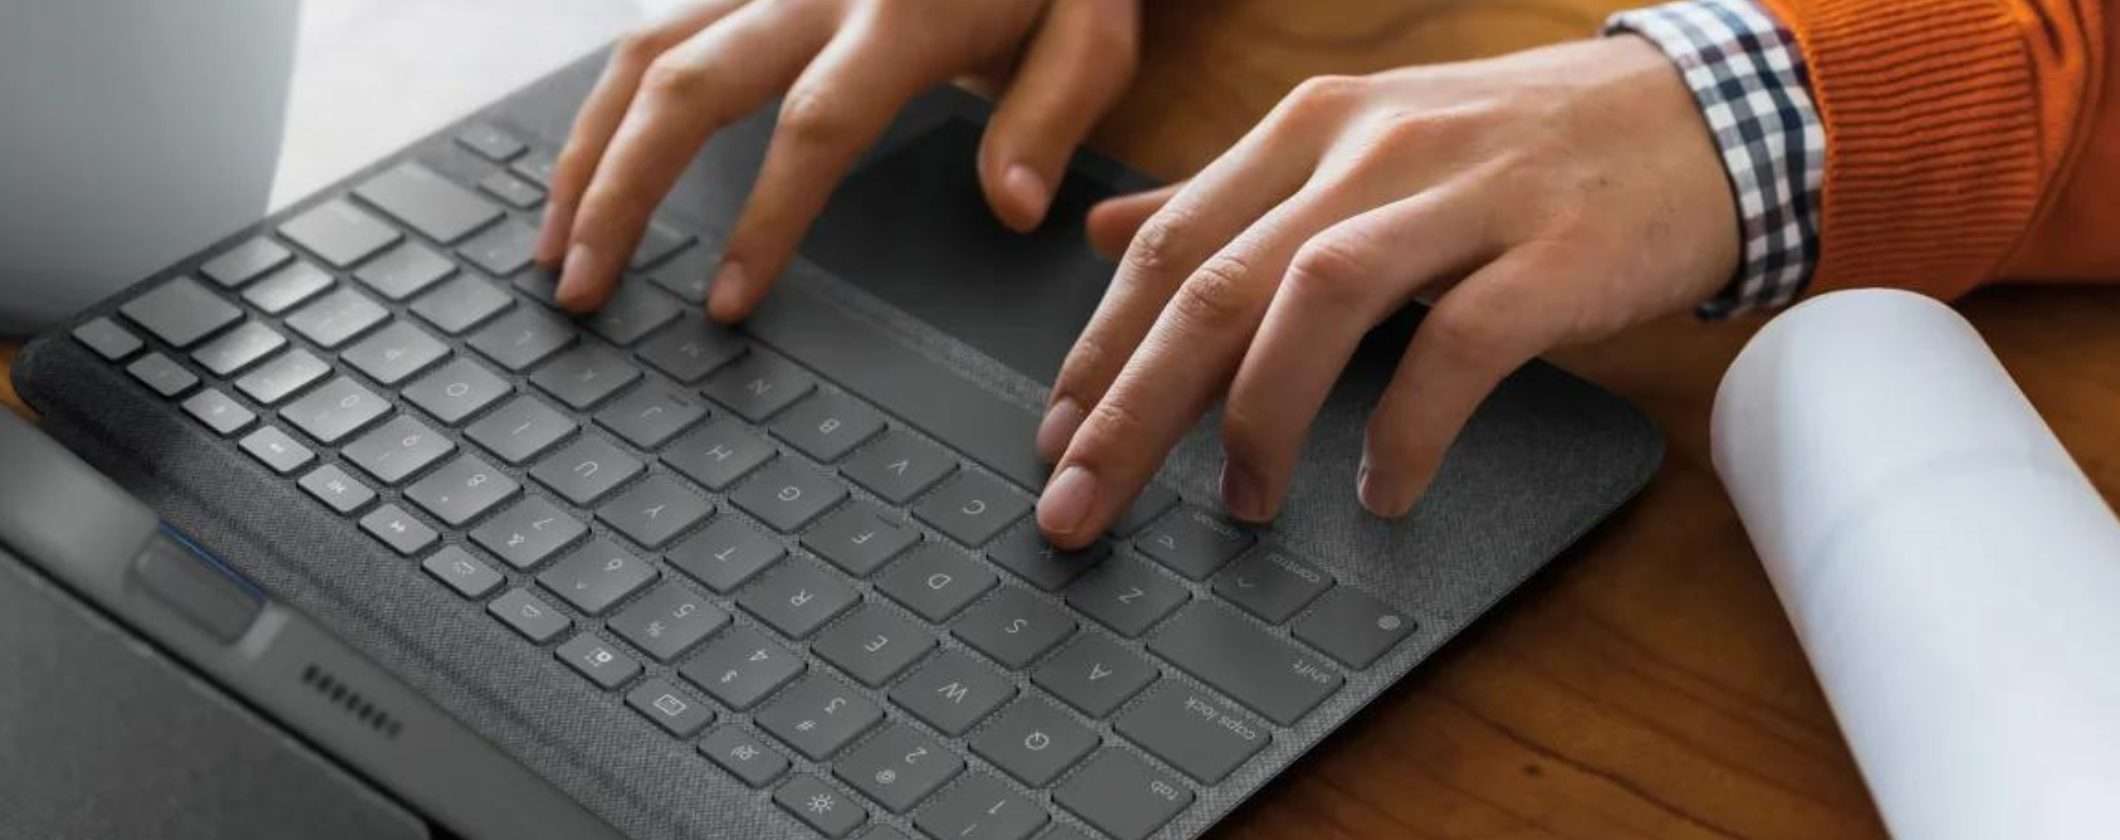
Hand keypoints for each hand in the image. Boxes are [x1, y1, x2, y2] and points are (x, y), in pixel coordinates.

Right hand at [538, 0, 1139, 319]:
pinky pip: (653, 31)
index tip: (724, 305)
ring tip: (555, 247)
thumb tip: (1013, 208)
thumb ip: (1051, 116)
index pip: (815, 125)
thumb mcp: (1089, 32)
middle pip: (688, 86)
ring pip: (644, 53)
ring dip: (588, 152)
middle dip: (621, 192)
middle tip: (582, 288)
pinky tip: (580, 172)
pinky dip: (603, 105)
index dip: (764, 218)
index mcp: (900, 14)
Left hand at [1036, 37, 1738, 547]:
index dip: (1102, 347)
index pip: (1172, 243)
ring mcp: (1464, 195)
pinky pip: (1458, 347)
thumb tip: (1108, 233)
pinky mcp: (1554, 252)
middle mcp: (1371, 149)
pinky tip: (1380, 490)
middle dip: (1135, 403)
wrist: (1699, 116)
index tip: (1057, 436)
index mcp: (1313, 128)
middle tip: (1084, 500)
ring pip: (1317, 300)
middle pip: (1219, 282)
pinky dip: (1407, 427)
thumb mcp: (1359, 146)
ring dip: (1261, 415)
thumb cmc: (1516, 147)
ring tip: (1244, 504)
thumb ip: (1234, 194)